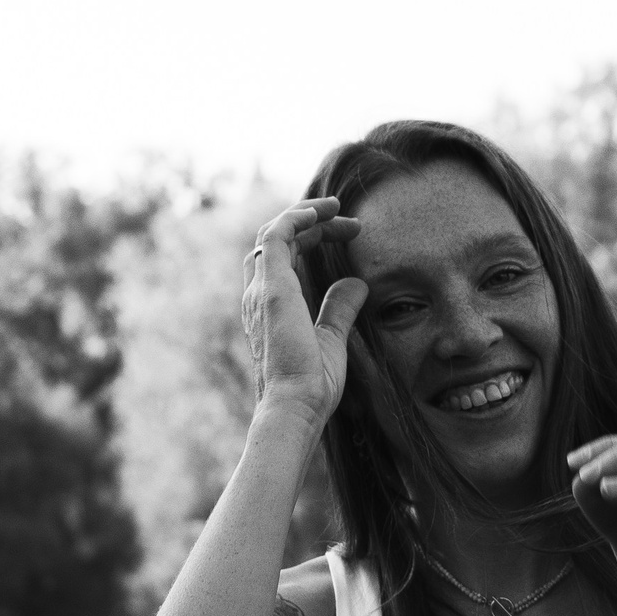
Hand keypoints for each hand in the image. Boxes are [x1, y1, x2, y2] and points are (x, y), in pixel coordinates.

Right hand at [241, 198, 368, 435]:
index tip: (348, 235)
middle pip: (277, 241)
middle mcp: (257, 295)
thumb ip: (340, 309)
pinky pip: (277, 235)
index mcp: (268, 309)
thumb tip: (359, 284)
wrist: (295, 407)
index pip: (283, 258)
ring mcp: (261, 290)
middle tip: (349, 222)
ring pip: (274, 233)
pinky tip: (323, 214)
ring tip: (336, 208)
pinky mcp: (271, 288)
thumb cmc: (310, 387)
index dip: (312, 239)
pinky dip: (297, 218)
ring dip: (305, 215)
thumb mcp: (332, 340)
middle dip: (312, 224)